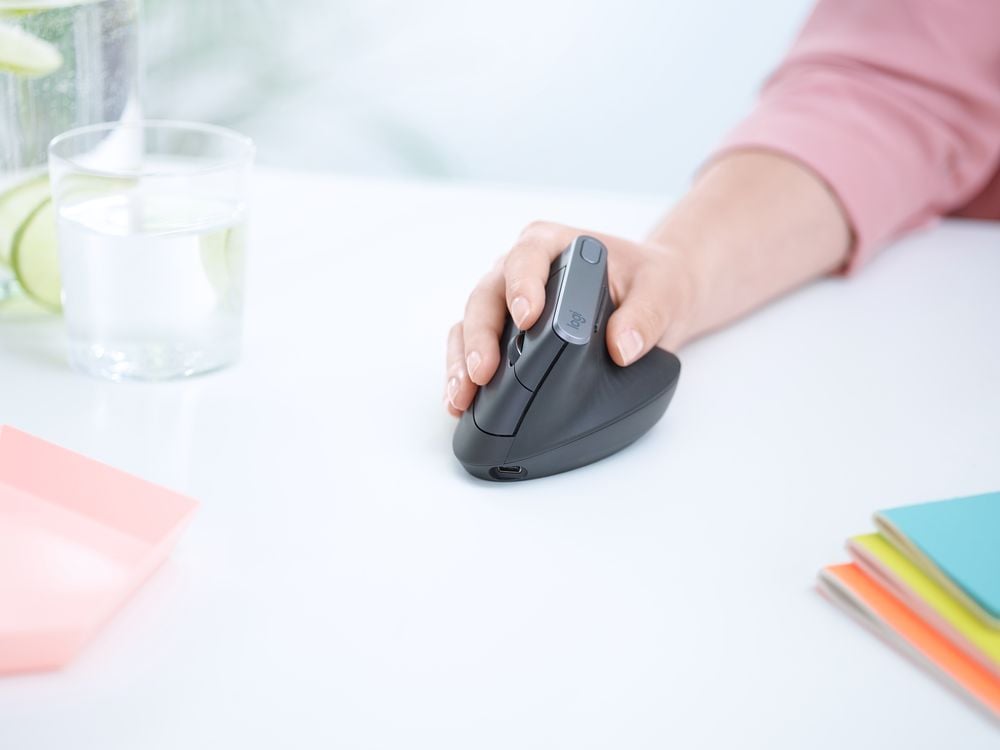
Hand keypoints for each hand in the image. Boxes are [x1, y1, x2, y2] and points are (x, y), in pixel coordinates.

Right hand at [444, 221, 696, 415]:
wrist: (652, 297)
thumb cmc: (651, 282)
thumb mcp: (663, 290)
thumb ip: (647, 314)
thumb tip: (623, 347)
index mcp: (555, 246)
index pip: (526, 258)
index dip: (521, 285)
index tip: (526, 317)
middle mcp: (521, 270)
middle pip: (487, 296)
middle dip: (480, 336)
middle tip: (483, 372)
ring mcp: (507, 302)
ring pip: (471, 325)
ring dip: (462, 361)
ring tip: (461, 397)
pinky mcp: (504, 333)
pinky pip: (473, 349)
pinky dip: (464, 375)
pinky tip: (462, 404)